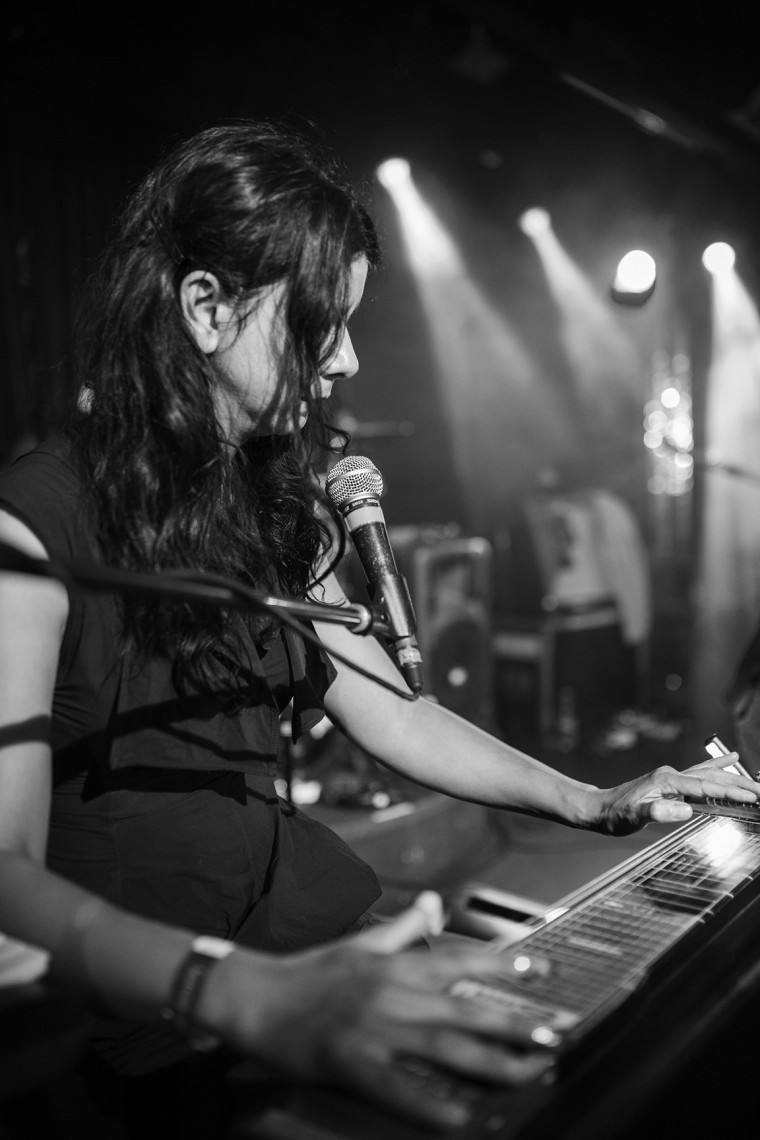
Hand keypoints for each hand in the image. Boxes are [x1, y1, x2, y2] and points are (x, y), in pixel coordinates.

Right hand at [225, 893, 556, 1128]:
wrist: (255, 997)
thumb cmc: (311, 972)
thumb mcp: (360, 942)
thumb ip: (403, 927)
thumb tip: (434, 903)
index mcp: (395, 963)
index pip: (459, 960)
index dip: (504, 963)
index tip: (544, 970)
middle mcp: (392, 992)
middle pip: (463, 1008)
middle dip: (512, 1022)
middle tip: (554, 1035)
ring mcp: (373, 1029)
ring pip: (443, 1047)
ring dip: (490, 1062)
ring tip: (528, 1073)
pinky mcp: (352, 1063)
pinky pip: (400, 1089)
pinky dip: (433, 1105)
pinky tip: (463, 1117)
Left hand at [590, 751, 758, 834]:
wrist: (600, 808)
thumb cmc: (615, 814)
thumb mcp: (634, 817)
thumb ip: (658, 812)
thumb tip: (684, 809)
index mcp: (666, 781)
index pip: (704, 786)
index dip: (729, 792)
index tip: (751, 797)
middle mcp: (671, 774)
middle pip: (712, 777)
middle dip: (739, 784)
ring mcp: (672, 776)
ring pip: (709, 774)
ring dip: (733, 777)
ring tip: (755, 781)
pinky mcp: (671, 782)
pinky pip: (700, 772)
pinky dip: (717, 767)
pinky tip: (729, 759)